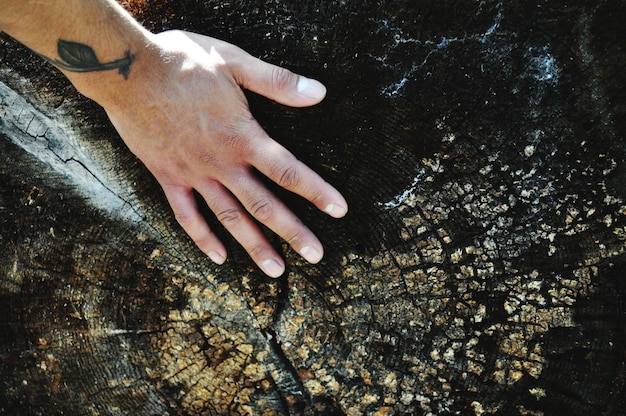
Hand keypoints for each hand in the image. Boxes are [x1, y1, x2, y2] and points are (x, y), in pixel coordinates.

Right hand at [103, 30, 347, 276]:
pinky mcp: (168, 177)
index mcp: (243, 137)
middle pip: (264, 204)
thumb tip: (319, 92)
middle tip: (316, 255)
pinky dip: (203, 238)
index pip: (288, 171)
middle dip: (293, 232)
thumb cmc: (183, 62)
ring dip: (254, 245)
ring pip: (229, 218)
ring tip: (276, 270)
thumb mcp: (235, 62)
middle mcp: (222, 163)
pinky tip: (219, 258)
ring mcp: (194, 174)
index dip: (317, 191)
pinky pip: (186, 215)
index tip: (339, 211)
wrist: (127, 70)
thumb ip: (277, 82)